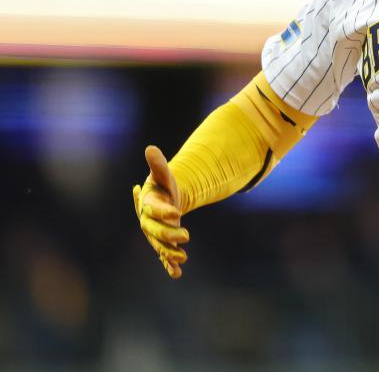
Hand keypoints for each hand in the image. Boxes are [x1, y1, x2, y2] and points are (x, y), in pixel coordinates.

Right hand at [133, 145, 188, 277]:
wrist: (162, 201)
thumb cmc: (162, 187)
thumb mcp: (163, 175)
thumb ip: (159, 165)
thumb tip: (150, 148)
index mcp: (148, 205)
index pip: (154, 209)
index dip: (164, 211)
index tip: (178, 212)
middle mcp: (148, 222)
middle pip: (156, 231)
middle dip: (169, 235)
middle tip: (186, 236)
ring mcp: (155, 235)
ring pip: (160, 246)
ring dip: (170, 253)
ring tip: (183, 258)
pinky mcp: (162, 244)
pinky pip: (164, 256)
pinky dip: (169, 265)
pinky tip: (177, 274)